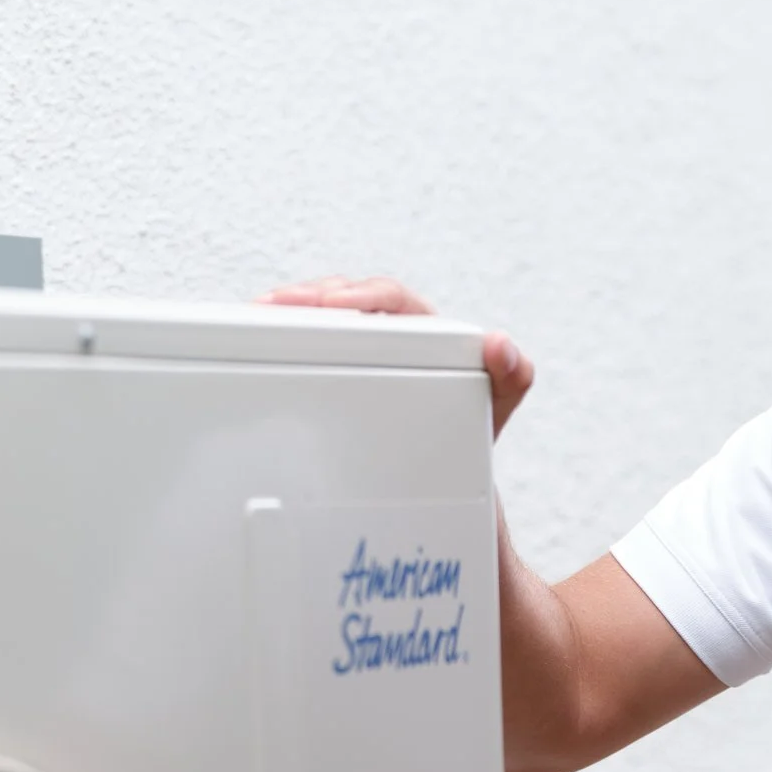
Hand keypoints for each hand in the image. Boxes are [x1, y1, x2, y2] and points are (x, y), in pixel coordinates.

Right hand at [265, 276, 535, 438]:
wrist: (450, 476)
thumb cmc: (472, 436)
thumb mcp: (495, 410)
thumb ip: (511, 376)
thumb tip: (502, 344)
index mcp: (429, 331)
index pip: (393, 299)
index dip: (363, 295)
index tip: (336, 303)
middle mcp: (396, 331)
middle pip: (348, 296)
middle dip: (310, 295)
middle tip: (278, 303)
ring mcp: (367, 348)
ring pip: (326, 313)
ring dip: (291, 309)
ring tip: (260, 310)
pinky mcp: (344, 365)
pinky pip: (314, 337)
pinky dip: (286, 331)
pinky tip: (259, 332)